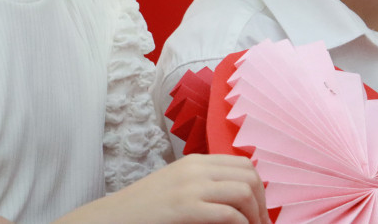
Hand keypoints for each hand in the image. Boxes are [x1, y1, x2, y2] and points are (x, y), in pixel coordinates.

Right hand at [58, 154, 267, 223]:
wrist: (113, 217)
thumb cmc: (145, 208)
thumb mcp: (177, 185)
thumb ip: (203, 184)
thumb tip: (238, 195)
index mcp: (195, 161)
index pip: (244, 163)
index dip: (259, 187)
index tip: (261, 209)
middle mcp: (196, 168)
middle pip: (249, 175)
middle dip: (263, 202)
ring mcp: (191, 186)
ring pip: (244, 191)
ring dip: (256, 215)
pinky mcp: (185, 207)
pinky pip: (229, 213)